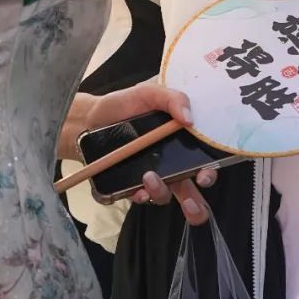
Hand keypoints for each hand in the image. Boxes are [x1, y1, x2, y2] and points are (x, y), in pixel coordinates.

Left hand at [58, 80, 216, 223]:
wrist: (90, 116)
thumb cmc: (124, 103)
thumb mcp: (149, 92)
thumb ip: (172, 99)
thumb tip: (189, 118)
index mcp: (180, 143)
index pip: (203, 163)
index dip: (209, 173)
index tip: (204, 176)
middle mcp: (168, 164)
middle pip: (189, 192)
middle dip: (194, 205)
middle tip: (190, 205)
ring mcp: (149, 177)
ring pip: (163, 196)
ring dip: (161, 192)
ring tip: (149, 177)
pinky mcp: (128, 185)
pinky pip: (137, 197)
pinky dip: (139, 197)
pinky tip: (136, 190)